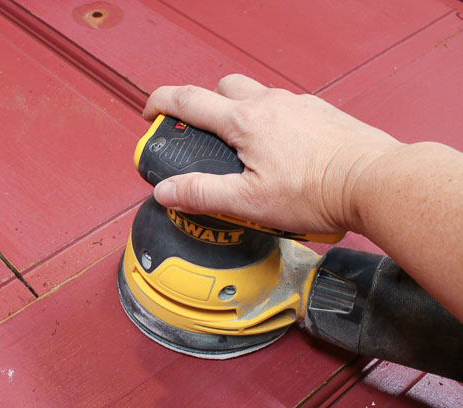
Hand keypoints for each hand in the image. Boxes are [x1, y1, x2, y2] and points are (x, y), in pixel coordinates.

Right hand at [143, 74, 403, 234]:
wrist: (375, 181)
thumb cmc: (317, 191)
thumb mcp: (248, 201)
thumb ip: (202, 193)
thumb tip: (166, 190)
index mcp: (245, 122)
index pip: (189, 100)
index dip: (161, 103)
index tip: (150, 112)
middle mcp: (271, 104)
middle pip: (224, 87)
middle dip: (204, 104)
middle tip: (201, 134)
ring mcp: (298, 105)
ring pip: (257, 94)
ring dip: (240, 111)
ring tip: (244, 149)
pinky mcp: (321, 113)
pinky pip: (286, 107)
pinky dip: (273, 120)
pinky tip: (282, 151)